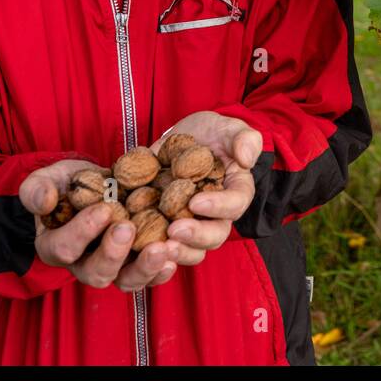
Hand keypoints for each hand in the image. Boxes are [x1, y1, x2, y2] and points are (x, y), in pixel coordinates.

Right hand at [19, 158, 180, 291]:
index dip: (82, 232)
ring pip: (126, 281)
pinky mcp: (137, 263)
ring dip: (145, 268)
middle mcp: (84, 264)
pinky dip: (162, 270)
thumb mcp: (46, 179)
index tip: (103, 209)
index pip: (64, 248)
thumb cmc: (66, 184)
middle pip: (97, 273)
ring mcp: (113, 267)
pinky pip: (150, 276)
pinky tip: (175, 255)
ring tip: (161, 249)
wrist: (94, 184)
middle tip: (128, 228)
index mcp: (56, 246)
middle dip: (113, 253)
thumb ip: (37, 189)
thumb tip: (45, 202)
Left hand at [154, 111, 262, 261]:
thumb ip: (244, 139)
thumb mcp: (229, 128)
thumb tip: (246, 159)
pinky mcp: (164, 224)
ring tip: (159, 247)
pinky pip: (160, 244)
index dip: (218, 207)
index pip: (235, 204)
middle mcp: (214, 214)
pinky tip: (134, 243)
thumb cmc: (212, 133)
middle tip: (174, 230)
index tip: (196, 202)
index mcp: (235, 192)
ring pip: (191, 249)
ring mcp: (190, 222)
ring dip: (177, 252)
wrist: (182, 137)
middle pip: (214, 236)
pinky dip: (149, 249)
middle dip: (196, 236)